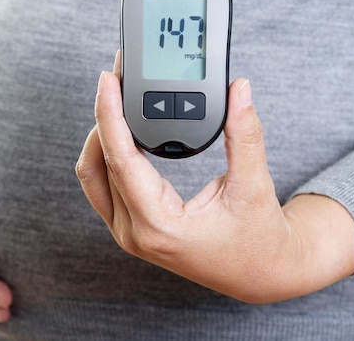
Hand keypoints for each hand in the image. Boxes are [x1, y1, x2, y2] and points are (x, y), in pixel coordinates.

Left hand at [76, 52, 353, 302]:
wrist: (261, 274)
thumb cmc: (259, 239)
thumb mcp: (253, 186)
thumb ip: (244, 134)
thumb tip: (239, 90)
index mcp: (159, 225)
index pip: (120, 159)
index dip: (110, 114)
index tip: (108, 79)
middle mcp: (134, 232)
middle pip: (99, 163)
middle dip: (104, 116)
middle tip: (117, 80)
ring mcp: (128, 233)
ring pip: (93, 175)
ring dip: (101, 136)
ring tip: (118, 102)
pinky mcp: (130, 228)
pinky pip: (102, 186)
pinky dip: (107, 154)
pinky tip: (122, 132)